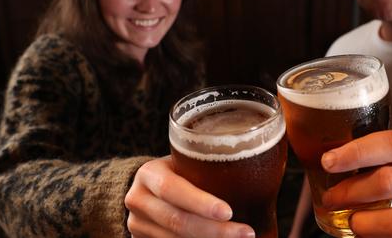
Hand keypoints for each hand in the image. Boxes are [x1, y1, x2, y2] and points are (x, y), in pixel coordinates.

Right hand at [125, 156, 254, 237]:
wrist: (148, 186)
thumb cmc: (178, 170)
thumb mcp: (184, 162)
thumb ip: (206, 166)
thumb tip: (253, 170)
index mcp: (149, 174)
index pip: (172, 189)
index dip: (200, 203)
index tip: (229, 212)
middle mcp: (138, 199)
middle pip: (177, 221)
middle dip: (215, 231)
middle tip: (246, 233)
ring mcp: (137, 224)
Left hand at [320, 130, 391, 237]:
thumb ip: (381, 158)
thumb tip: (332, 160)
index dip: (358, 151)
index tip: (329, 160)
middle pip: (389, 181)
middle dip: (351, 190)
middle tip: (331, 197)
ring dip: (362, 222)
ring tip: (350, 220)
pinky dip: (374, 236)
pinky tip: (364, 232)